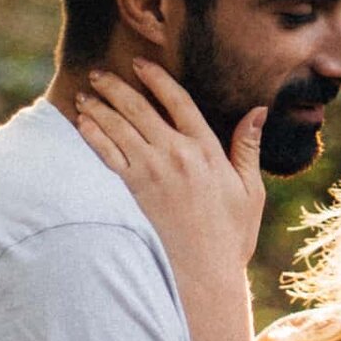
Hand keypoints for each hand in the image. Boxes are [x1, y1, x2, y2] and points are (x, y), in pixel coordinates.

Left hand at [73, 63, 265, 286]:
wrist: (203, 276)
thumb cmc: (230, 237)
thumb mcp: (250, 191)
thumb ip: (247, 148)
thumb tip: (257, 110)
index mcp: (206, 150)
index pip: (178, 101)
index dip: (157, 79)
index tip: (141, 64)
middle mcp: (176, 155)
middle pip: (140, 108)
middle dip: (116, 87)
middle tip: (98, 74)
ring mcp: (151, 173)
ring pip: (119, 128)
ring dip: (99, 107)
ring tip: (85, 95)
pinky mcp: (131, 192)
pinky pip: (107, 155)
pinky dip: (93, 136)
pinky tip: (82, 125)